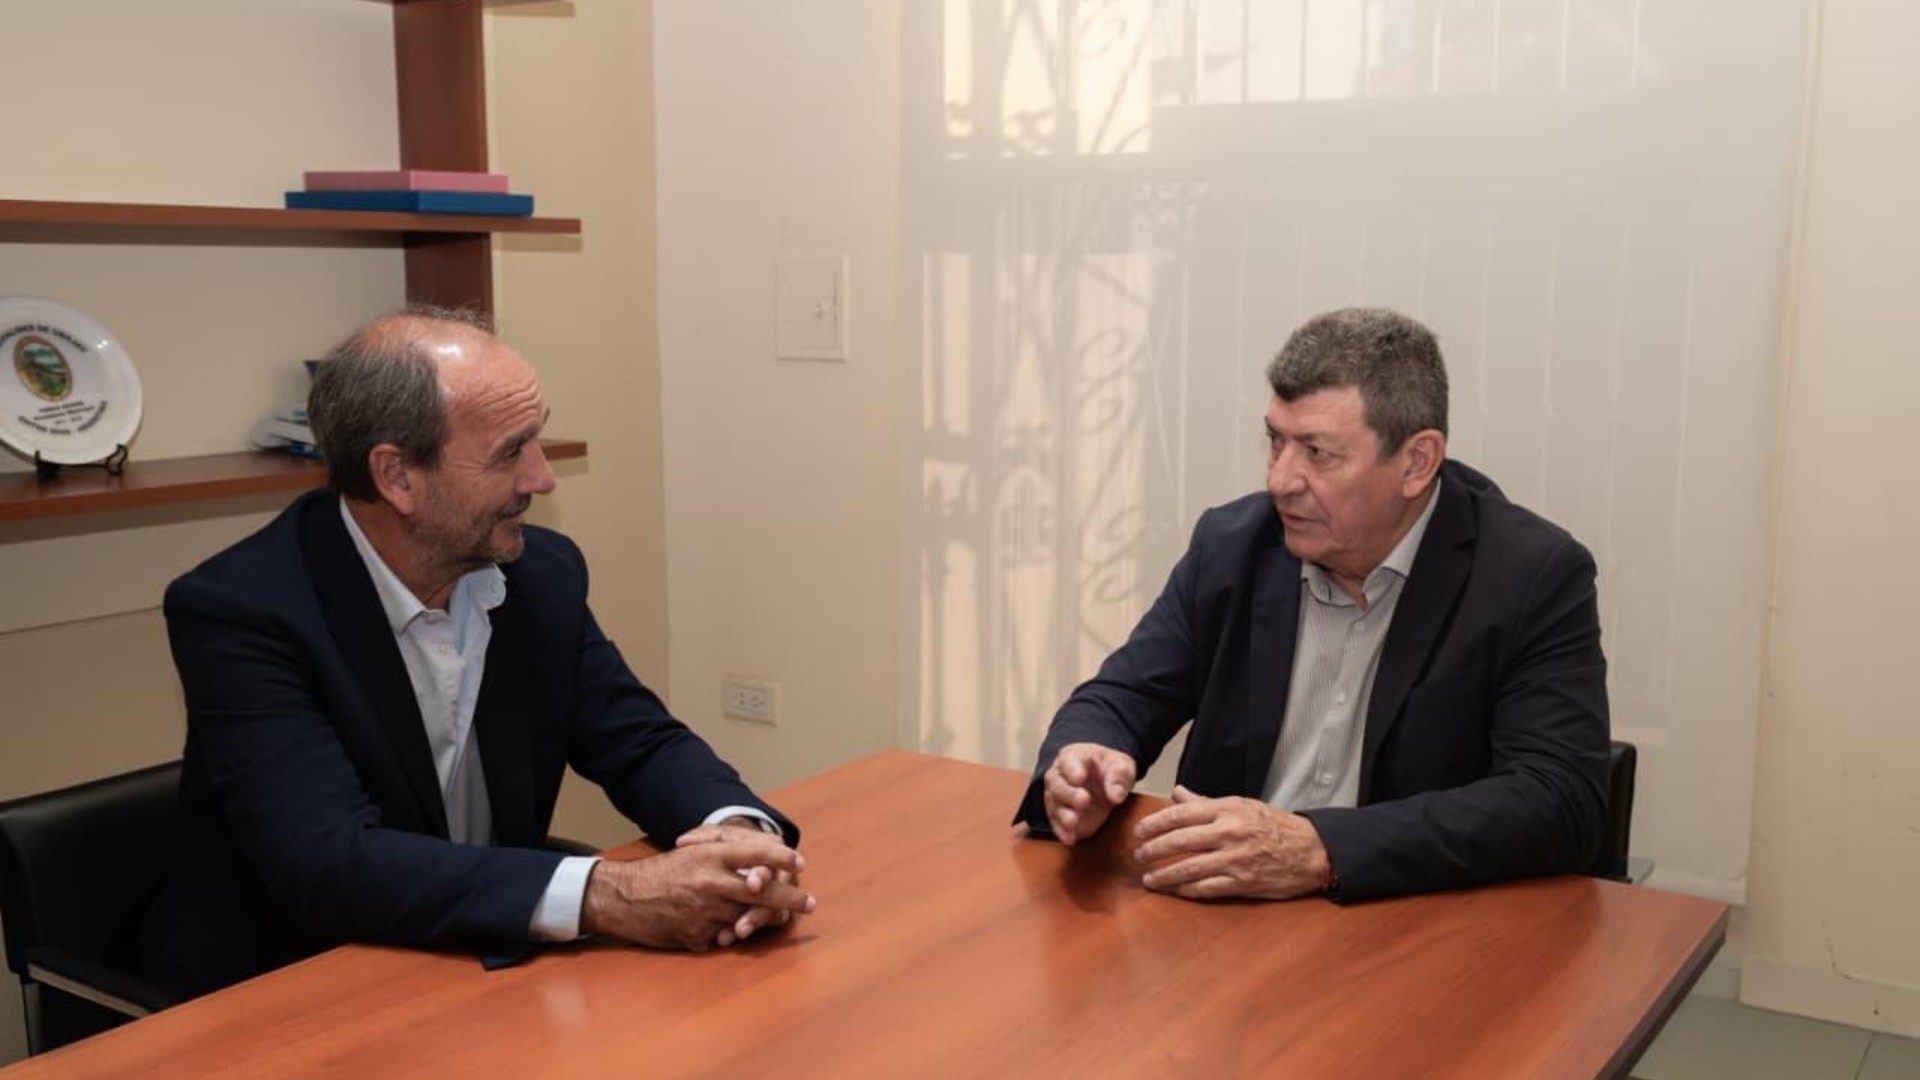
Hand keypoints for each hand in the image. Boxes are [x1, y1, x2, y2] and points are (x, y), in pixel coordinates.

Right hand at [582, 832, 813, 950]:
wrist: (622, 898)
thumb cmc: (660, 872)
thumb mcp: (691, 852)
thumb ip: (724, 854)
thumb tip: (762, 860)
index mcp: (709, 856)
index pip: (756, 851)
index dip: (782, 856)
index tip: (800, 862)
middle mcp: (710, 882)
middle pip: (762, 891)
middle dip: (791, 898)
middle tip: (810, 903)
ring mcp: (704, 911)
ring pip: (747, 917)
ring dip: (764, 919)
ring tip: (781, 918)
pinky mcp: (696, 935)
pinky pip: (724, 936)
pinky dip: (730, 933)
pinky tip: (734, 931)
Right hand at [1042, 743, 1136, 845]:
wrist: (1103, 780)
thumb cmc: (1109, 768)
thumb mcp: (1121, 765)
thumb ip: (1119, 776)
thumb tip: (1116, 795)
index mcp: (1073, 757)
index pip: (1069, 761)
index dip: (1073, 770)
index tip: (1080, 778)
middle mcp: (1059, 776)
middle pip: (1057, 784)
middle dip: (1069, 794)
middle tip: (1083, 801)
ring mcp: (1057, 796)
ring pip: (1054, 804)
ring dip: (1063, 815)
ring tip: (1073, 823)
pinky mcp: (1059, 815)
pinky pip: (1056, 823)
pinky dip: (1062, 831)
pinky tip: (1069, 838)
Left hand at [1131, 785, 1329, 899]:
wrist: (1312, 850)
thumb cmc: (1275, 826)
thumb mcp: (1242, 805)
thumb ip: (1206, 802)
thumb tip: (1177, 793)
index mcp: (1228, 809)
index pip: (1181, 814)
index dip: (1155, 823)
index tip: (1139, 831)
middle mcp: (1230, 832)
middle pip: (1180, 841)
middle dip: (1153, 850)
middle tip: (1137, 856)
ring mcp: (1236, 858)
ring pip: (1189, 868)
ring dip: (1164, 875)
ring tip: (1149, 879)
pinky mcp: (1243, 882)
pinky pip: (1207, 888)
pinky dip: (1187, 890)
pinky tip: (1175, 891)